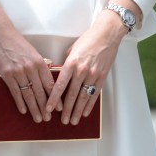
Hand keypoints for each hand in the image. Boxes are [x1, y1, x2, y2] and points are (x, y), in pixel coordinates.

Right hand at [0, 0, 54, 122]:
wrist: (1, 35)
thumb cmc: (17, 42)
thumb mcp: (33, 52)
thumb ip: (40, 65)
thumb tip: (46, 80)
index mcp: (40, 62)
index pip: (50, 84)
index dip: (55, 98)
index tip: (59, 108)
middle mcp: (31, 68)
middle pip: (40, 92)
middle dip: (45, 107)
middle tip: (48, 118)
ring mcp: (19, 72)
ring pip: (28, 95)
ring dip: (34, 108)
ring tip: (38, 118)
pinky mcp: (7, 75)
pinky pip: (16, 92)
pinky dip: (20, 102)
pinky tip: (24, 110)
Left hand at [46, 0, 132, 124]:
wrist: (107, 35)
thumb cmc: (88, 39)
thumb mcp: (72, 48)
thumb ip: (66, 62)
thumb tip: (60, 72)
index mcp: (71, 63)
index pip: (60, 85)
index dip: (54, 98)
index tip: (49, 108)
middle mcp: (81, 71)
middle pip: (72, 95)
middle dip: (66, 109)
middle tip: (62, 120)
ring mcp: (93, 75)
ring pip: (83, 97)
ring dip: (77, 111)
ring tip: (72, 120)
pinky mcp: (102, 77)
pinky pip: (94, 94)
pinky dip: (90, 105)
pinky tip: (85, 112)